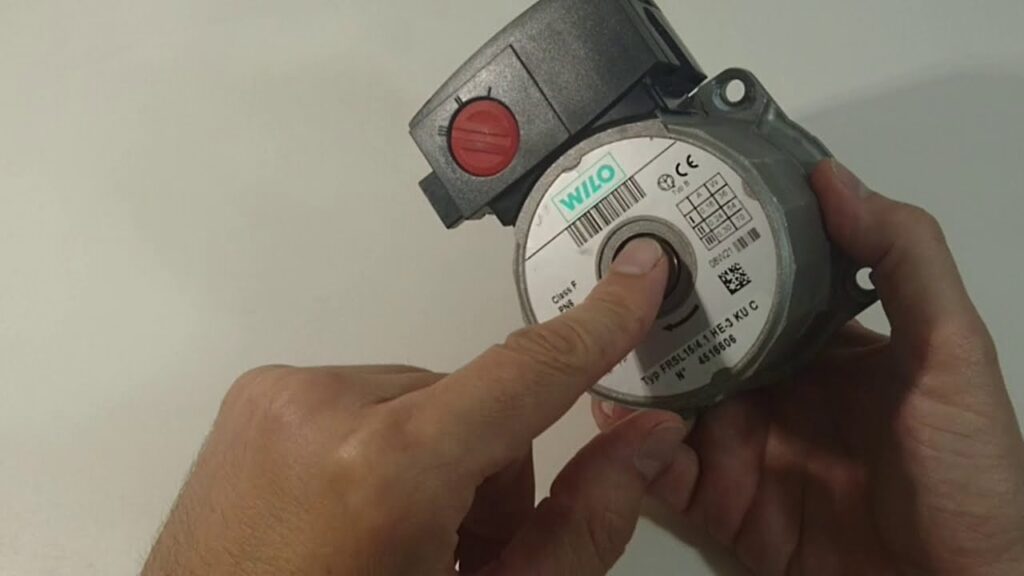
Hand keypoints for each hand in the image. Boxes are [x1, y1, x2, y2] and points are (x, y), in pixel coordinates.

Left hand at [142, 238, 699, 575]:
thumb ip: (579, 524)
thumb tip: (644, 440)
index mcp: (385, 469)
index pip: (524, 373)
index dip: (597, 326)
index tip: (637, 278)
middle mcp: (321, 410)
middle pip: (472, 401)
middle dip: (486, 468)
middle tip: (456, 549)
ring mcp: (277, 399)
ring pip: (418, 398)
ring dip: (431, 459)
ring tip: (395, 542)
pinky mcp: (254, 399)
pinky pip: (362, 398)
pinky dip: (378, 448)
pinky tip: (351, 518)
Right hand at [595, 160, 1023, 574]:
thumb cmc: (969, 474)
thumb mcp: (951, 353)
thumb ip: (902, 258)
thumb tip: (829, 177)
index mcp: (824, 347)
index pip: (754, 287)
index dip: (711, 252)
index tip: (660, 210)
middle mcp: (776, 391)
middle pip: (698, 343)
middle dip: (648, 312)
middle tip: (593, 272)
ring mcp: (744, 449)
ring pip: (669, 402)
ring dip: (628, 376)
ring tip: (583, 339)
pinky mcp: (723, 506)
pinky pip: (664, 473)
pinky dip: (629, 450)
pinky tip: (606, 418)